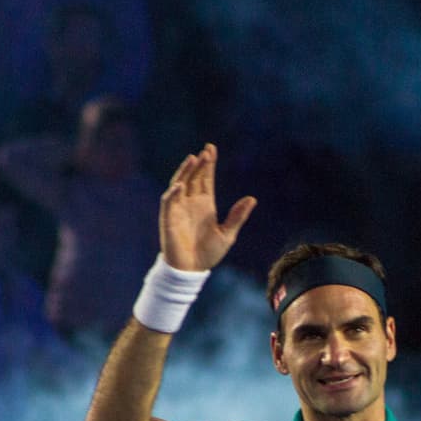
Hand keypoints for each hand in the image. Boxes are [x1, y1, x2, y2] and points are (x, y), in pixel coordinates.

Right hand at [159, 143, 256, 270]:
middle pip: (194, 177)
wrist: (191, 271)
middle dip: (199, 164)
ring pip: (179, 184)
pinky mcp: (168, 218)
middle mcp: (191, 203)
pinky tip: (180, 185)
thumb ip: (237, 216)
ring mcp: (178, 209)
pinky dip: (173, 193)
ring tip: (194, 159)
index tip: (211, 148)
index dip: (209, 164)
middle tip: (207, 151)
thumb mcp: (227, 234)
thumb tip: (252, 199)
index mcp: (205, 204)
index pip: (205, 179)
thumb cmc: (208, 254)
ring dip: (185, 172)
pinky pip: (169, 202)